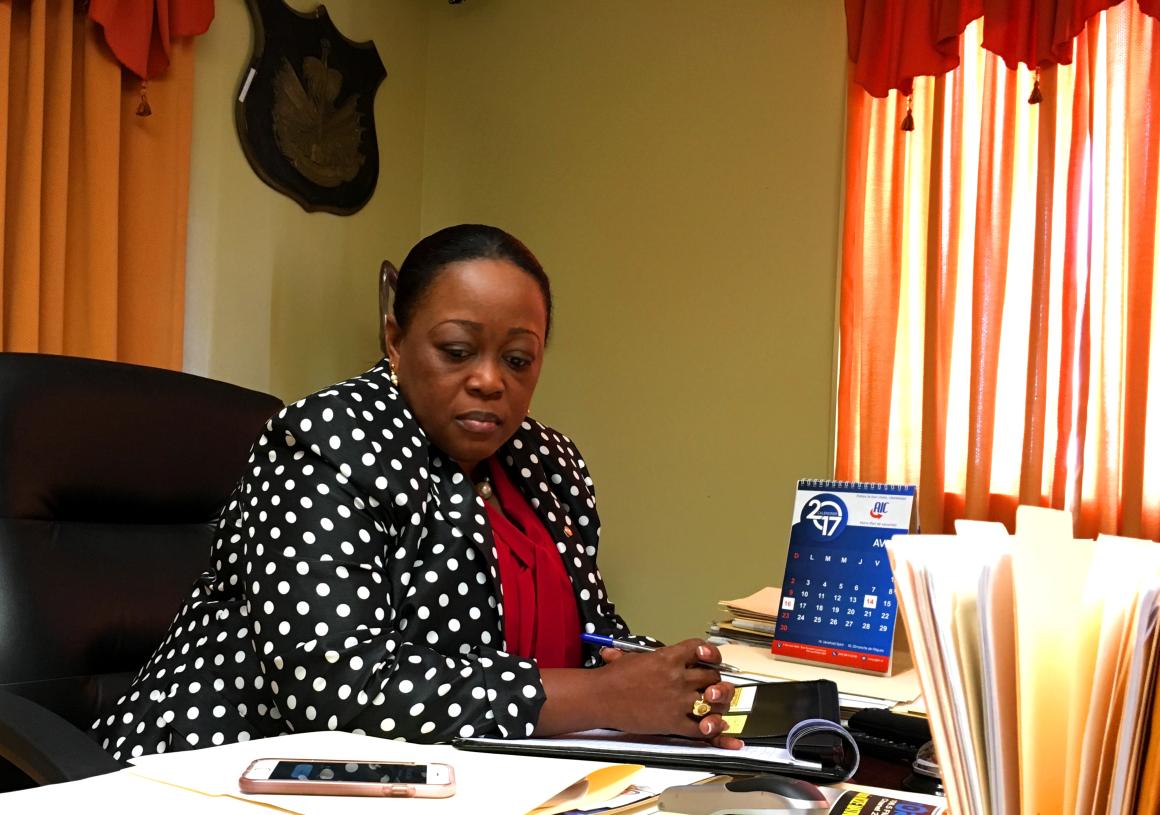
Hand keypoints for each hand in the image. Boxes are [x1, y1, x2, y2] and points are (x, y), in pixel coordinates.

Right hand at [597, 639, 743, 749]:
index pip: (701, 649)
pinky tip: (717, 728)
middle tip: (712, 686)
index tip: (710, 658)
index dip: (711, 653)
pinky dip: (713, 731)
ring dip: (719, 704)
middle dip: (715, 680)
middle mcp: (678, 678)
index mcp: (668, 658)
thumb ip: (642, 655)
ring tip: (716, 705)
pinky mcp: (673, 723)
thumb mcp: (630, 657)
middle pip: (713, 676)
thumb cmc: (612, 678)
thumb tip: (629, 652)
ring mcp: (678, 701)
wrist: (599, 698)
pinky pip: (702, 729)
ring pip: (714, 702)